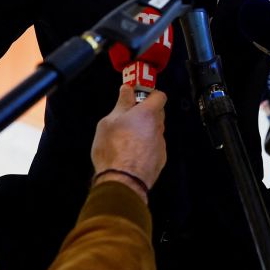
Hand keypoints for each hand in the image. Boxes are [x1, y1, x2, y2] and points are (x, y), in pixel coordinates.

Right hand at [91, 85, 167, 200]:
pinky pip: (154, 146)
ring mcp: (161, 144)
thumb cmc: (113, 149)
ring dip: (144, 131)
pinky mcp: (160, 159)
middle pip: (157, 113)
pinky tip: (131, 153)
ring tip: (125, 139)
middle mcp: (158, 127)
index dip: (149, 94)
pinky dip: (145, 146)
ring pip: (154, 131)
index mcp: (148, 113)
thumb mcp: (109, 122)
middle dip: (145, 112)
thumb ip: (122, 103)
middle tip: (127, 117)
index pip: (159, 95)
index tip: (136, 96)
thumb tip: (127, 89)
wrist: (123, 180)